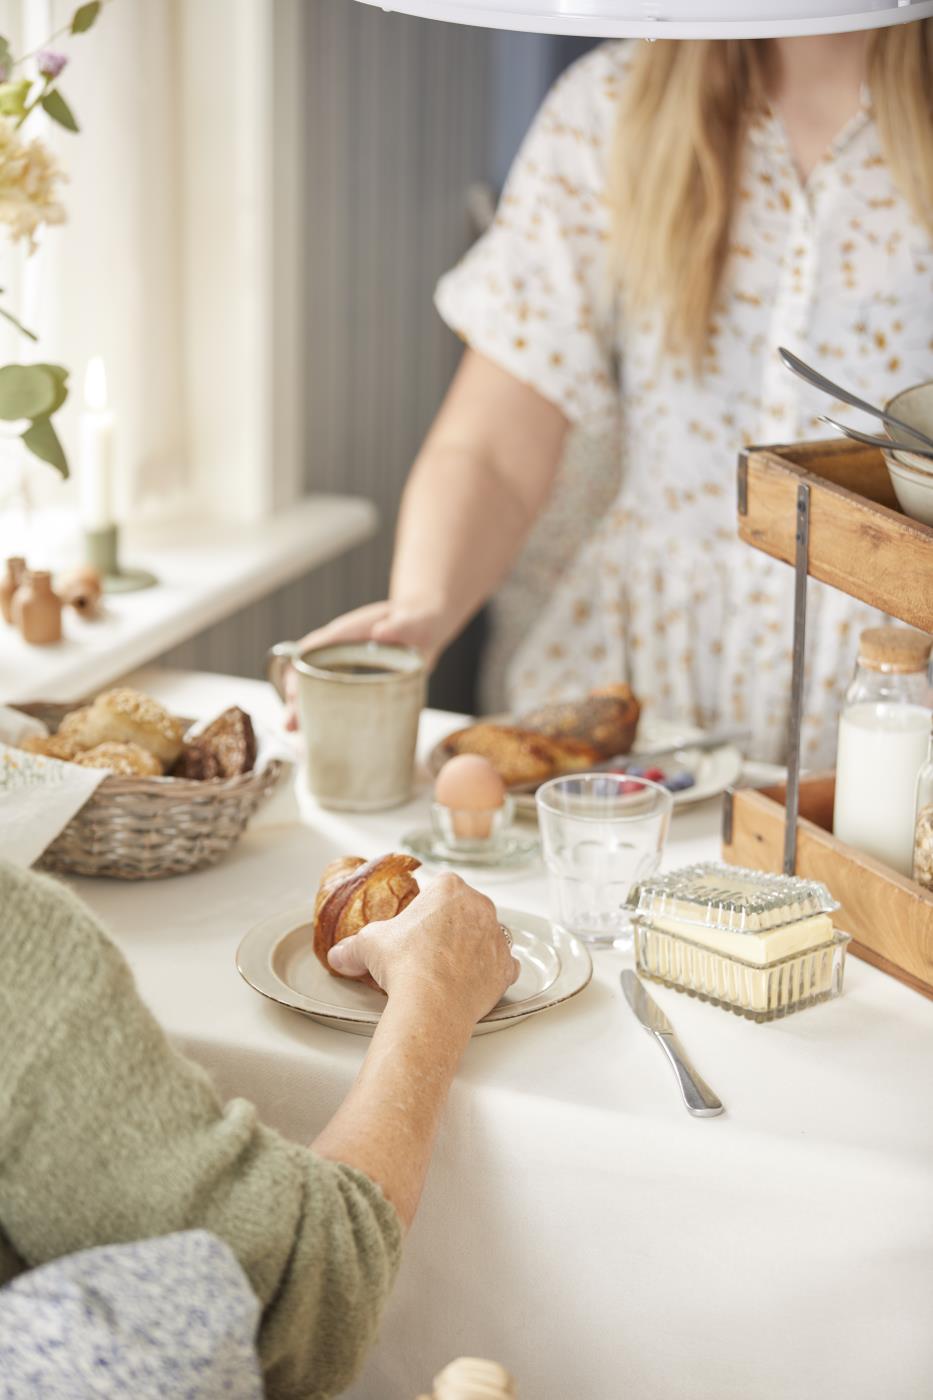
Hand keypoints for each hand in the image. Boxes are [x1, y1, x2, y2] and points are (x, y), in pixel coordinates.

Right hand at [283, 601, 445, 729]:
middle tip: (292, 722)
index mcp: (345, 633)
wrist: (420, 631)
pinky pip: (330, 698)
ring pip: (313, 688)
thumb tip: (383, 632)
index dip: (300, 668)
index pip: (313, 648)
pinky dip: (321, 714)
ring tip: (293, 730)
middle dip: (296, 696)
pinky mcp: (351, 685)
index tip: (296, 689)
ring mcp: (342, 669)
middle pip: (305, 672)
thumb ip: (400, 625)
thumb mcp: (413, 621)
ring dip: (302, 708)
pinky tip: (314, 734)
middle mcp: (337, 651)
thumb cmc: (414, 623)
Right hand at [327, 873, 519, 1025]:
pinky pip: (501, 964)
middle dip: (451, 924)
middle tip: (429, 946)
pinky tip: (471, 981)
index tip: (418, 923)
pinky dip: (489, 972)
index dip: (427, 905)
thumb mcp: (368, 945)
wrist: (432, 1003)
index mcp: (449, 888)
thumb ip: (352, 946)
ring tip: (448, 965)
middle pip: (466, 908)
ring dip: (472, 946)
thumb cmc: (405, 964)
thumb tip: (338, 954)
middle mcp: (480, 906)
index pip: (441, 886)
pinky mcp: (506, 967)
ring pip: (486, 934)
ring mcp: (497, 937)